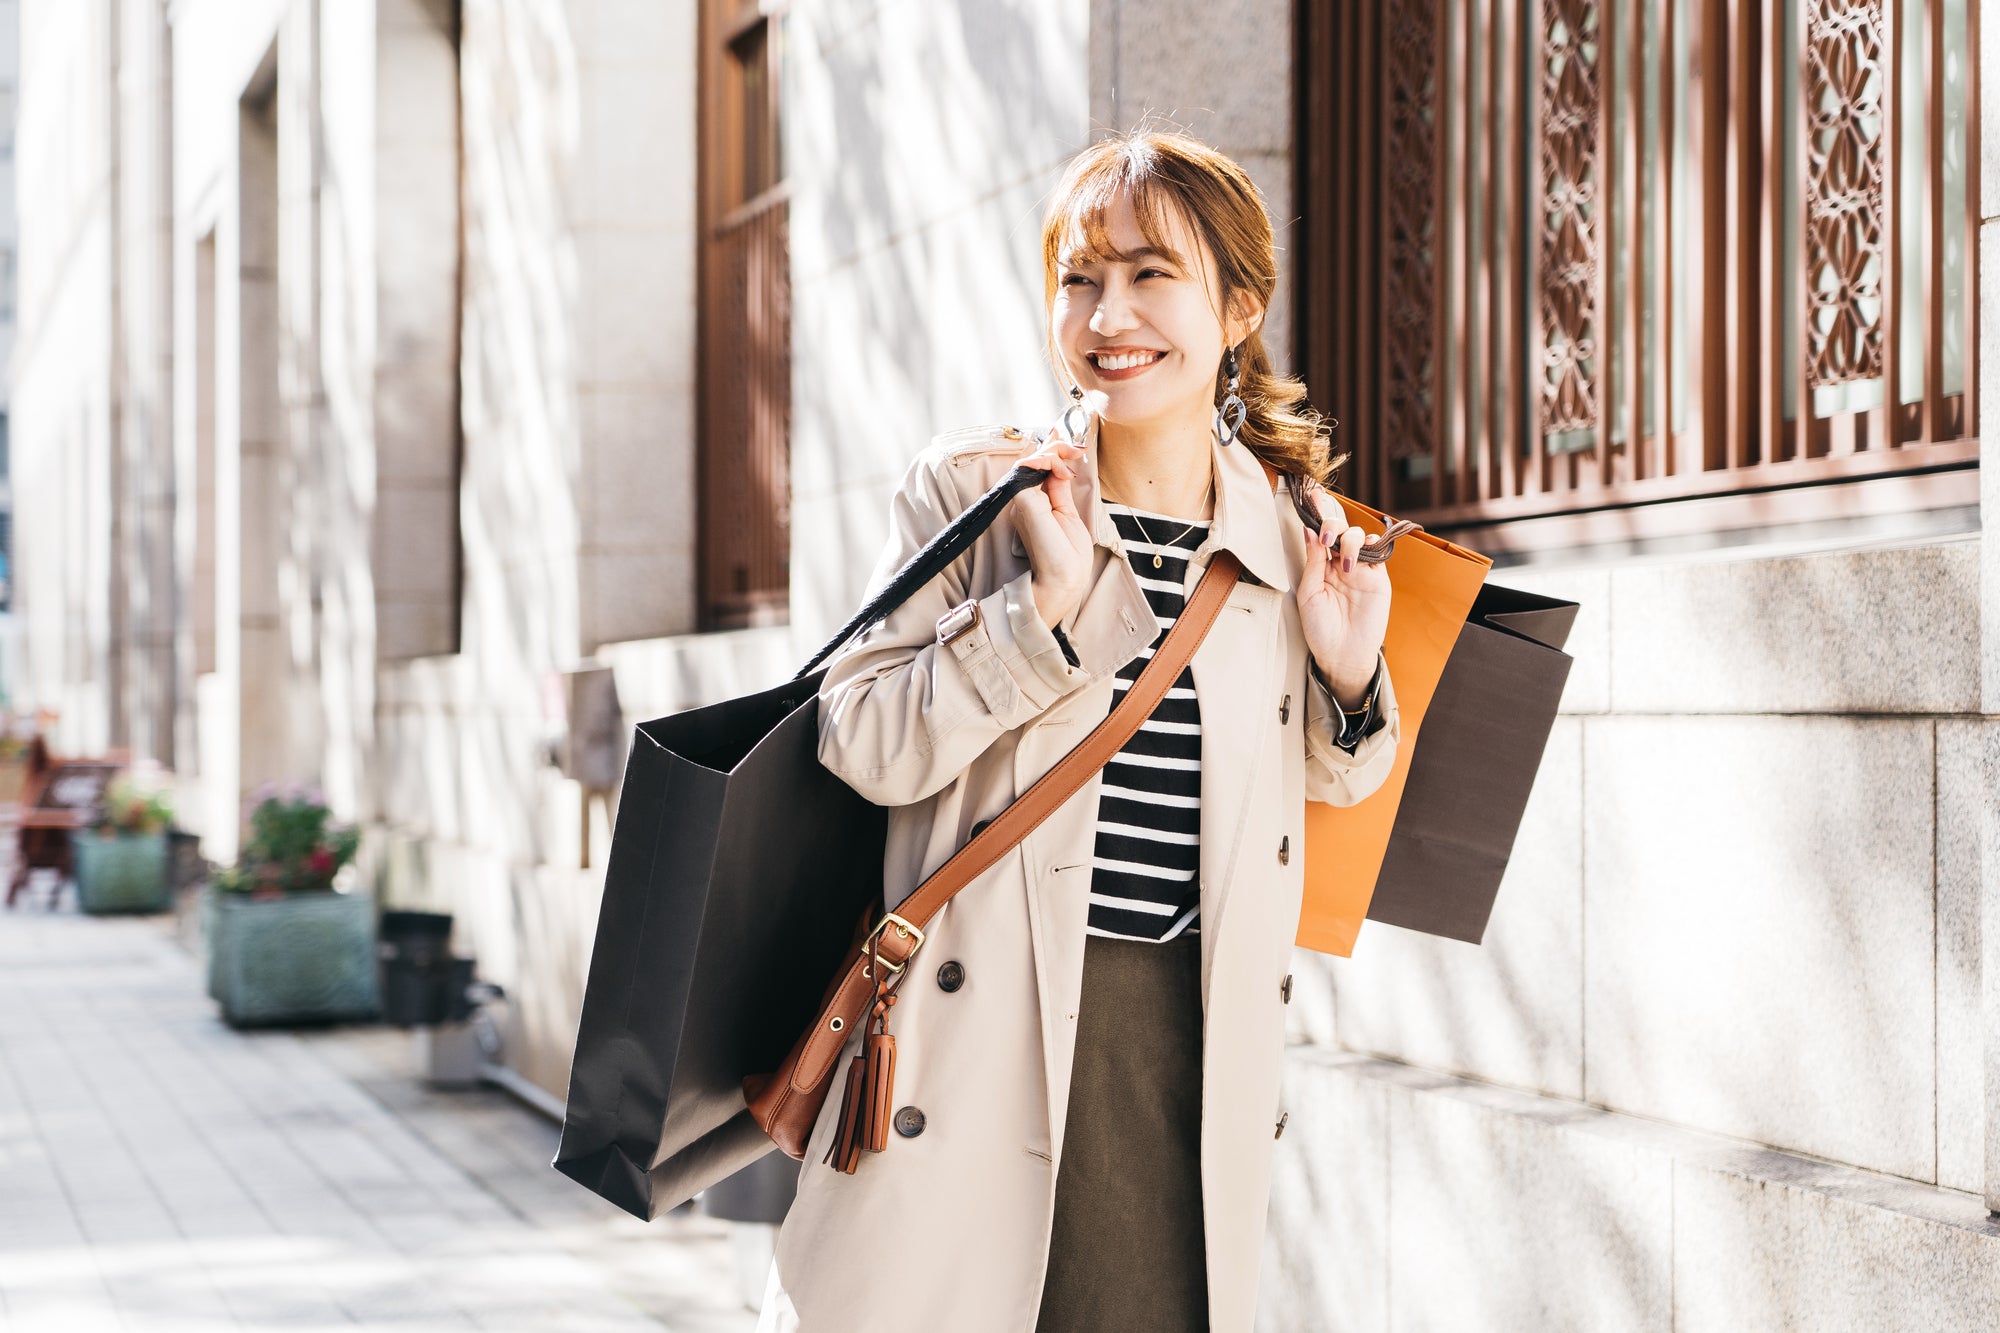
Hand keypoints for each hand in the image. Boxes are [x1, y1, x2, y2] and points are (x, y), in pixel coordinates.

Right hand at [1011, 436, 1094, 626]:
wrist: (1061, 582)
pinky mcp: (1023, 502)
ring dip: (1054, 450)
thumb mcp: (1068, 515)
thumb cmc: (1067, 558)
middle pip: (1035, 460)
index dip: (1056, 452)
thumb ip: (1060, 489)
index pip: (1041, 468)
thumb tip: (1061, 466)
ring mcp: (1022, 500)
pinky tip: (1062, 467)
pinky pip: (1028, 468)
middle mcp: (1026, 500)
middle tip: (1077, 448)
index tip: (1077, 447)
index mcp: (1037, 503)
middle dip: (1057, 446)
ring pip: (1031, 460)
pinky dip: (1047, 460)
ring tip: (1072, 454)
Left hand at [1297, 493, 1391, 706]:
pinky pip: (1377, 552)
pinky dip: (1369, 544)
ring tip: (1342, 563)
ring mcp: (1360, 568)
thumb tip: (1308, 529)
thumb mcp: (1309, 593)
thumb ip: (1313, 561)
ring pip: (1357, 535)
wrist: (1342, 655)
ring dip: (1348, 539)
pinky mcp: (1377, 577)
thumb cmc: (1321, 629)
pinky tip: (1359, 551)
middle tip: (1325, 534)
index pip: (1318, 532)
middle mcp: (1339, 562)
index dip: (1316, 512)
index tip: (1309, 493)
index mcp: (1319, 565)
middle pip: (1338, 527)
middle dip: (1331, 521)